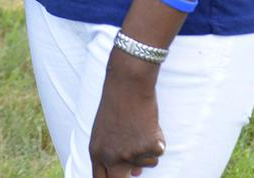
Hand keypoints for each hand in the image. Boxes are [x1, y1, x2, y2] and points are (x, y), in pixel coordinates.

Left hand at [89, 51, 163, 176]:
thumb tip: (135, 174)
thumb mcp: (108, 130)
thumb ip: (115, 153)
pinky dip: (157, 140)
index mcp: (96, 152)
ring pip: (145, 165)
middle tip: (134, 170)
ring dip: (146, 151)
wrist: (128, 84)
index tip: (119, 177)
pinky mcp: (148, 149)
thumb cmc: (117, 102)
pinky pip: (157, 152)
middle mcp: (111, 157)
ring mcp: (130, 155)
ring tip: (139, 126)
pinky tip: (149, 123)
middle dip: (129, 175)